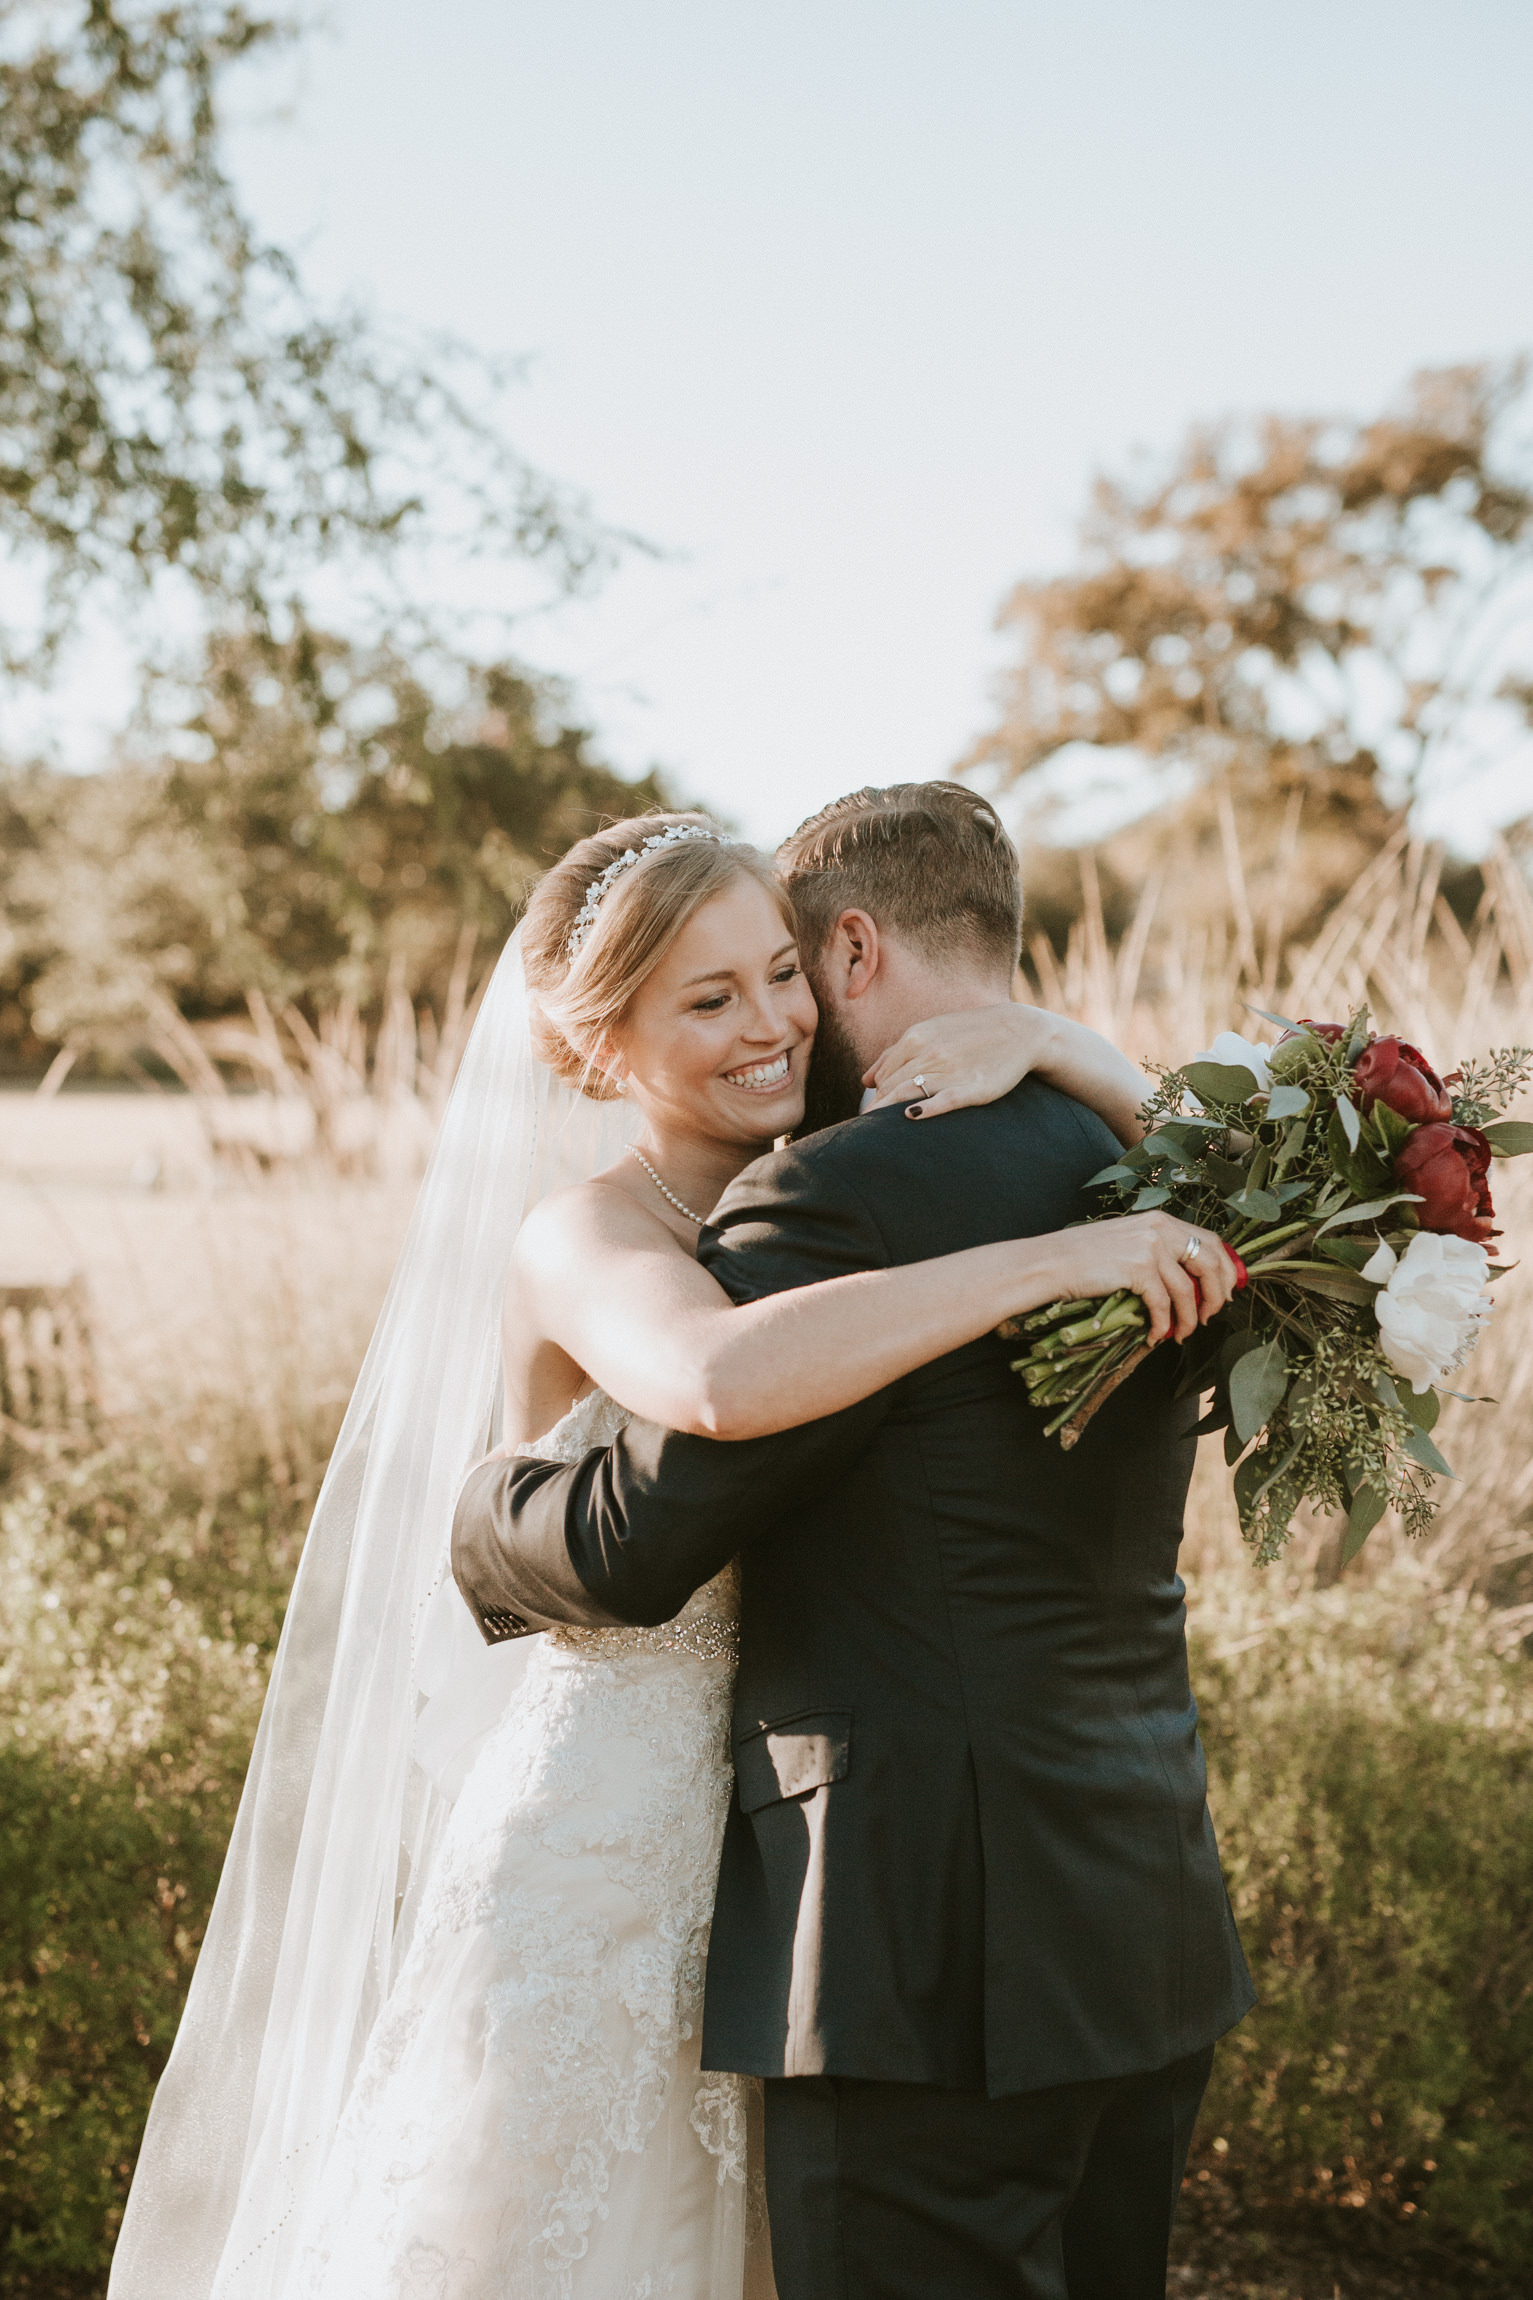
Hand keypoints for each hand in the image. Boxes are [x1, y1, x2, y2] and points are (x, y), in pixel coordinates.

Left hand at [864, 1005, 1059, 1117]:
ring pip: (907, 1093)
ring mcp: (950, 1070)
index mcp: (915, 1038)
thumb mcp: (930, 1032)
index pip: (882, 1076)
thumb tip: (865, 1081)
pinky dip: (925, 1108)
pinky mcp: (973, 1088)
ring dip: (886, 1113)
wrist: (1019, 1031)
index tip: (871, 1117)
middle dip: (875, 1110)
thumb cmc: (970, 1034)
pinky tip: (912, 1116)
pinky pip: (943, 1100)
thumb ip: (895, 1054)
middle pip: (889, 1087)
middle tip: (866, 1134)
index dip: (874, 1098)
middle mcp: (928, 1053)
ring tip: (873, 1134)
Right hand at [1047, 1214, 1239, 1344]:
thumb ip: (1159, 1252)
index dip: (1226, 1269)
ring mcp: (1150, 1247)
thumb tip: (1189, 1281)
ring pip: (1188, 1290)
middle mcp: (1160, 1228)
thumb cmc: (1085, 1257)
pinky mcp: (1138, 1268)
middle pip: (1210, 1263)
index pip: (1211, 1240)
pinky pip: (1163, 1304)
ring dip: (1190, 1318)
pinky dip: (1164, 1324)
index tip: (1227, 1291)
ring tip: (1182, 1334)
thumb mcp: (1128, 1243)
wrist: (1052, 1262)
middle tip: (1212, 1315)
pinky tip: (1156, 1335)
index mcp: (1160, 1220)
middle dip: (1217, 1294)